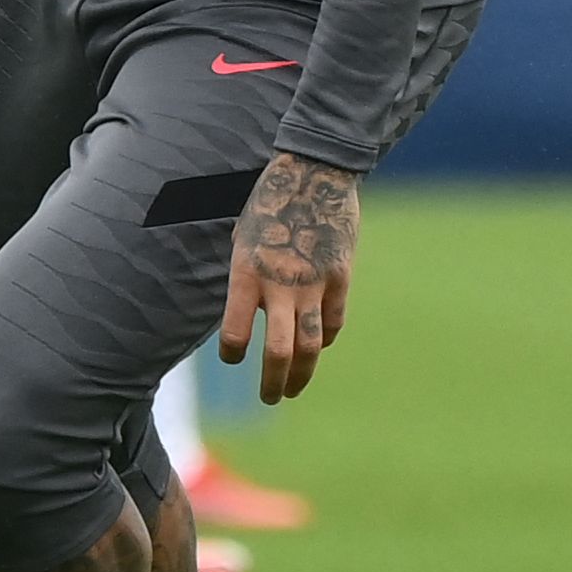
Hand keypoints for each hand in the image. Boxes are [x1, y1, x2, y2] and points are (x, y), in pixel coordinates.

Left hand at [218, 149, 360, 403]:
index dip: (231, 351)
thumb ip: (247, 281)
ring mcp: (314, 283)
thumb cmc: (269, 205)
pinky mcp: (340, 278)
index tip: (231, 356)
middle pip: (278, 351)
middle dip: (272, 382)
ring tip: (291, 389)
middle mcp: (280, 284)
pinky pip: (333, 321)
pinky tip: (316, 346)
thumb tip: (250, 320)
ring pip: (310, 345)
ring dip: (300, 374)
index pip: (234, 331)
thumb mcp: (244, 240)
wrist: (315, 172)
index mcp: (246, 272)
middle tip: (269, 398)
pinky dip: (324, 339)